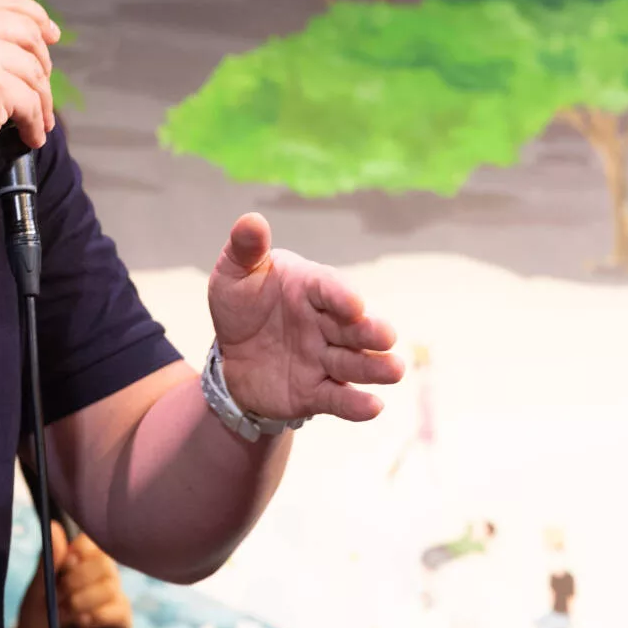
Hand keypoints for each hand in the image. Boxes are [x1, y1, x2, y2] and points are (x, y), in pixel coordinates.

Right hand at [0, 0, 59, 189]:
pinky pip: (31, 103)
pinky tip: (30, 137)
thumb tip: (8, 45)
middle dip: (43, 62)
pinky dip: (35, 123)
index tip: (50, 35)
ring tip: (37, 122)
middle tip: (44, 88)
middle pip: (27, 31)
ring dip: (41, 100)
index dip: (35, 15)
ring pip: (33, 70)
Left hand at [17, 521, 132, 627]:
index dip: (81, 551)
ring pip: (111, 586)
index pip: (93, 541)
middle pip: (104, 563)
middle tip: (59, 596)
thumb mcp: (36, 593)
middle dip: (77, 581)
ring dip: (83, 601)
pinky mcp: (121, 622)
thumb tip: (54, 526)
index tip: (67, 564)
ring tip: (64, 614)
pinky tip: (82, 622)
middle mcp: (102, 578)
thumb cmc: (38, 622)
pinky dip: (99, 615)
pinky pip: (121, 610)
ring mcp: (113, 600)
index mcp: (82, 564)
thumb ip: (48, 562)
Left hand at [208, 213, 403, 422]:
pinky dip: (355, 405)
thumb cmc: (241, 303)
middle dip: (370, 331)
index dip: (342, 295)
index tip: (353, 305)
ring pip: (353, 363)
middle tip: (386, 336)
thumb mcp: (234, 274)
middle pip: (352, 327)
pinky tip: (373, 408)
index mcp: (309, 287)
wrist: (232, 354)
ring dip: (374, 367)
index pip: (329, 288)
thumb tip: (252, 219)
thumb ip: (245, 249)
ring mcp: (323, 358)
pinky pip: (337, 398)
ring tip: (395, 370)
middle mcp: (324, 323)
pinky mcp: (316, 391)